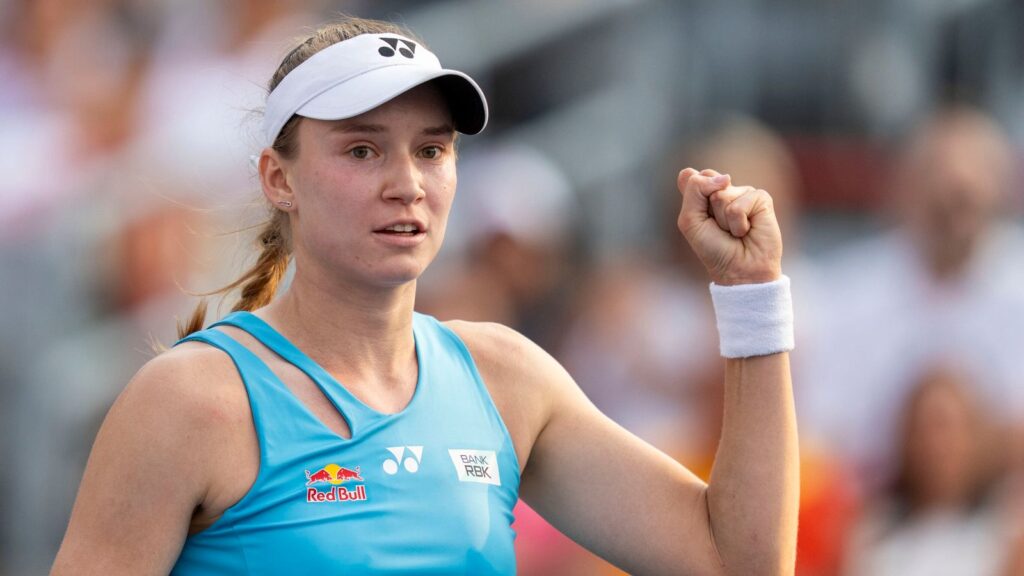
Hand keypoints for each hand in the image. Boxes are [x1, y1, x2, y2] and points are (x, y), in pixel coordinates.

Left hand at [676, 168, 782, 285]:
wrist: (739, 270)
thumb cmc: (713, 248)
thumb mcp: (690, 221)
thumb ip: (695, 190)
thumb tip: (726, 177)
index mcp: (703, 194)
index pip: (690, 177)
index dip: (692, 197)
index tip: (700, 219)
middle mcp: (723, 189)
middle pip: (705, 180)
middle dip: (706, 209)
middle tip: (717, 227)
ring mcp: (742, 192)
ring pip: (722, 194)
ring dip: (724, 220)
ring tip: (733, 232)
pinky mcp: (760, 199)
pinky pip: (741, 203)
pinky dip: (739, 223)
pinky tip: (746, 231)